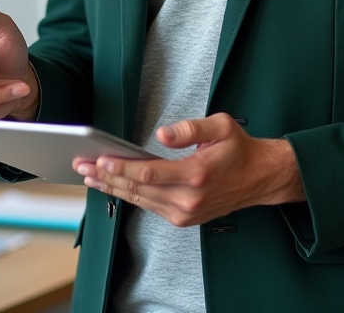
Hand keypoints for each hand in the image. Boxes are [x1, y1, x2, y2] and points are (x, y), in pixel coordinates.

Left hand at [72, 113, 304, 226]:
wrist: (260, 178)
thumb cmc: (239, 148)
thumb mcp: (221, 126)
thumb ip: (190, 128)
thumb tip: (163, 133)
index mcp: (196, 175)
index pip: (149, 173)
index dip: (121, 167)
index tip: (100, 158)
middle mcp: (188, 199)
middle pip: (138, 189)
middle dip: (107, 177)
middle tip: (82, 166)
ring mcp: (186, 212)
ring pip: (140, 201)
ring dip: (112, 188)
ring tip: (89, 176)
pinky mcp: (184, 217)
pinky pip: (149, 206)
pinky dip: (128, 196)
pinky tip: (113, 185)